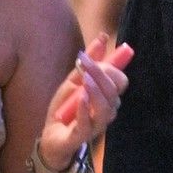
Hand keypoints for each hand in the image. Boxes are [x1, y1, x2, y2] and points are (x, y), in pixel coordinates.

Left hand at [38, 34, 133, 172]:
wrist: (52, 135)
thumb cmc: (66, 109)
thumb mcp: (74, 80)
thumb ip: (88, 61)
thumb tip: (103, 37)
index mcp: (107, 97)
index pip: (120, 81)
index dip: (111, 67)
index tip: (90, 57)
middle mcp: (106, 111)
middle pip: (115, 92)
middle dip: (102, 75)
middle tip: (85, 64)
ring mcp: (96, 125)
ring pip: (106, 108)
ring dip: (96, 90)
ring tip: (84, 79)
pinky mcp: (82, 136)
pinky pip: (88, 123)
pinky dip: (85, 109)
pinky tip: (81, 97)